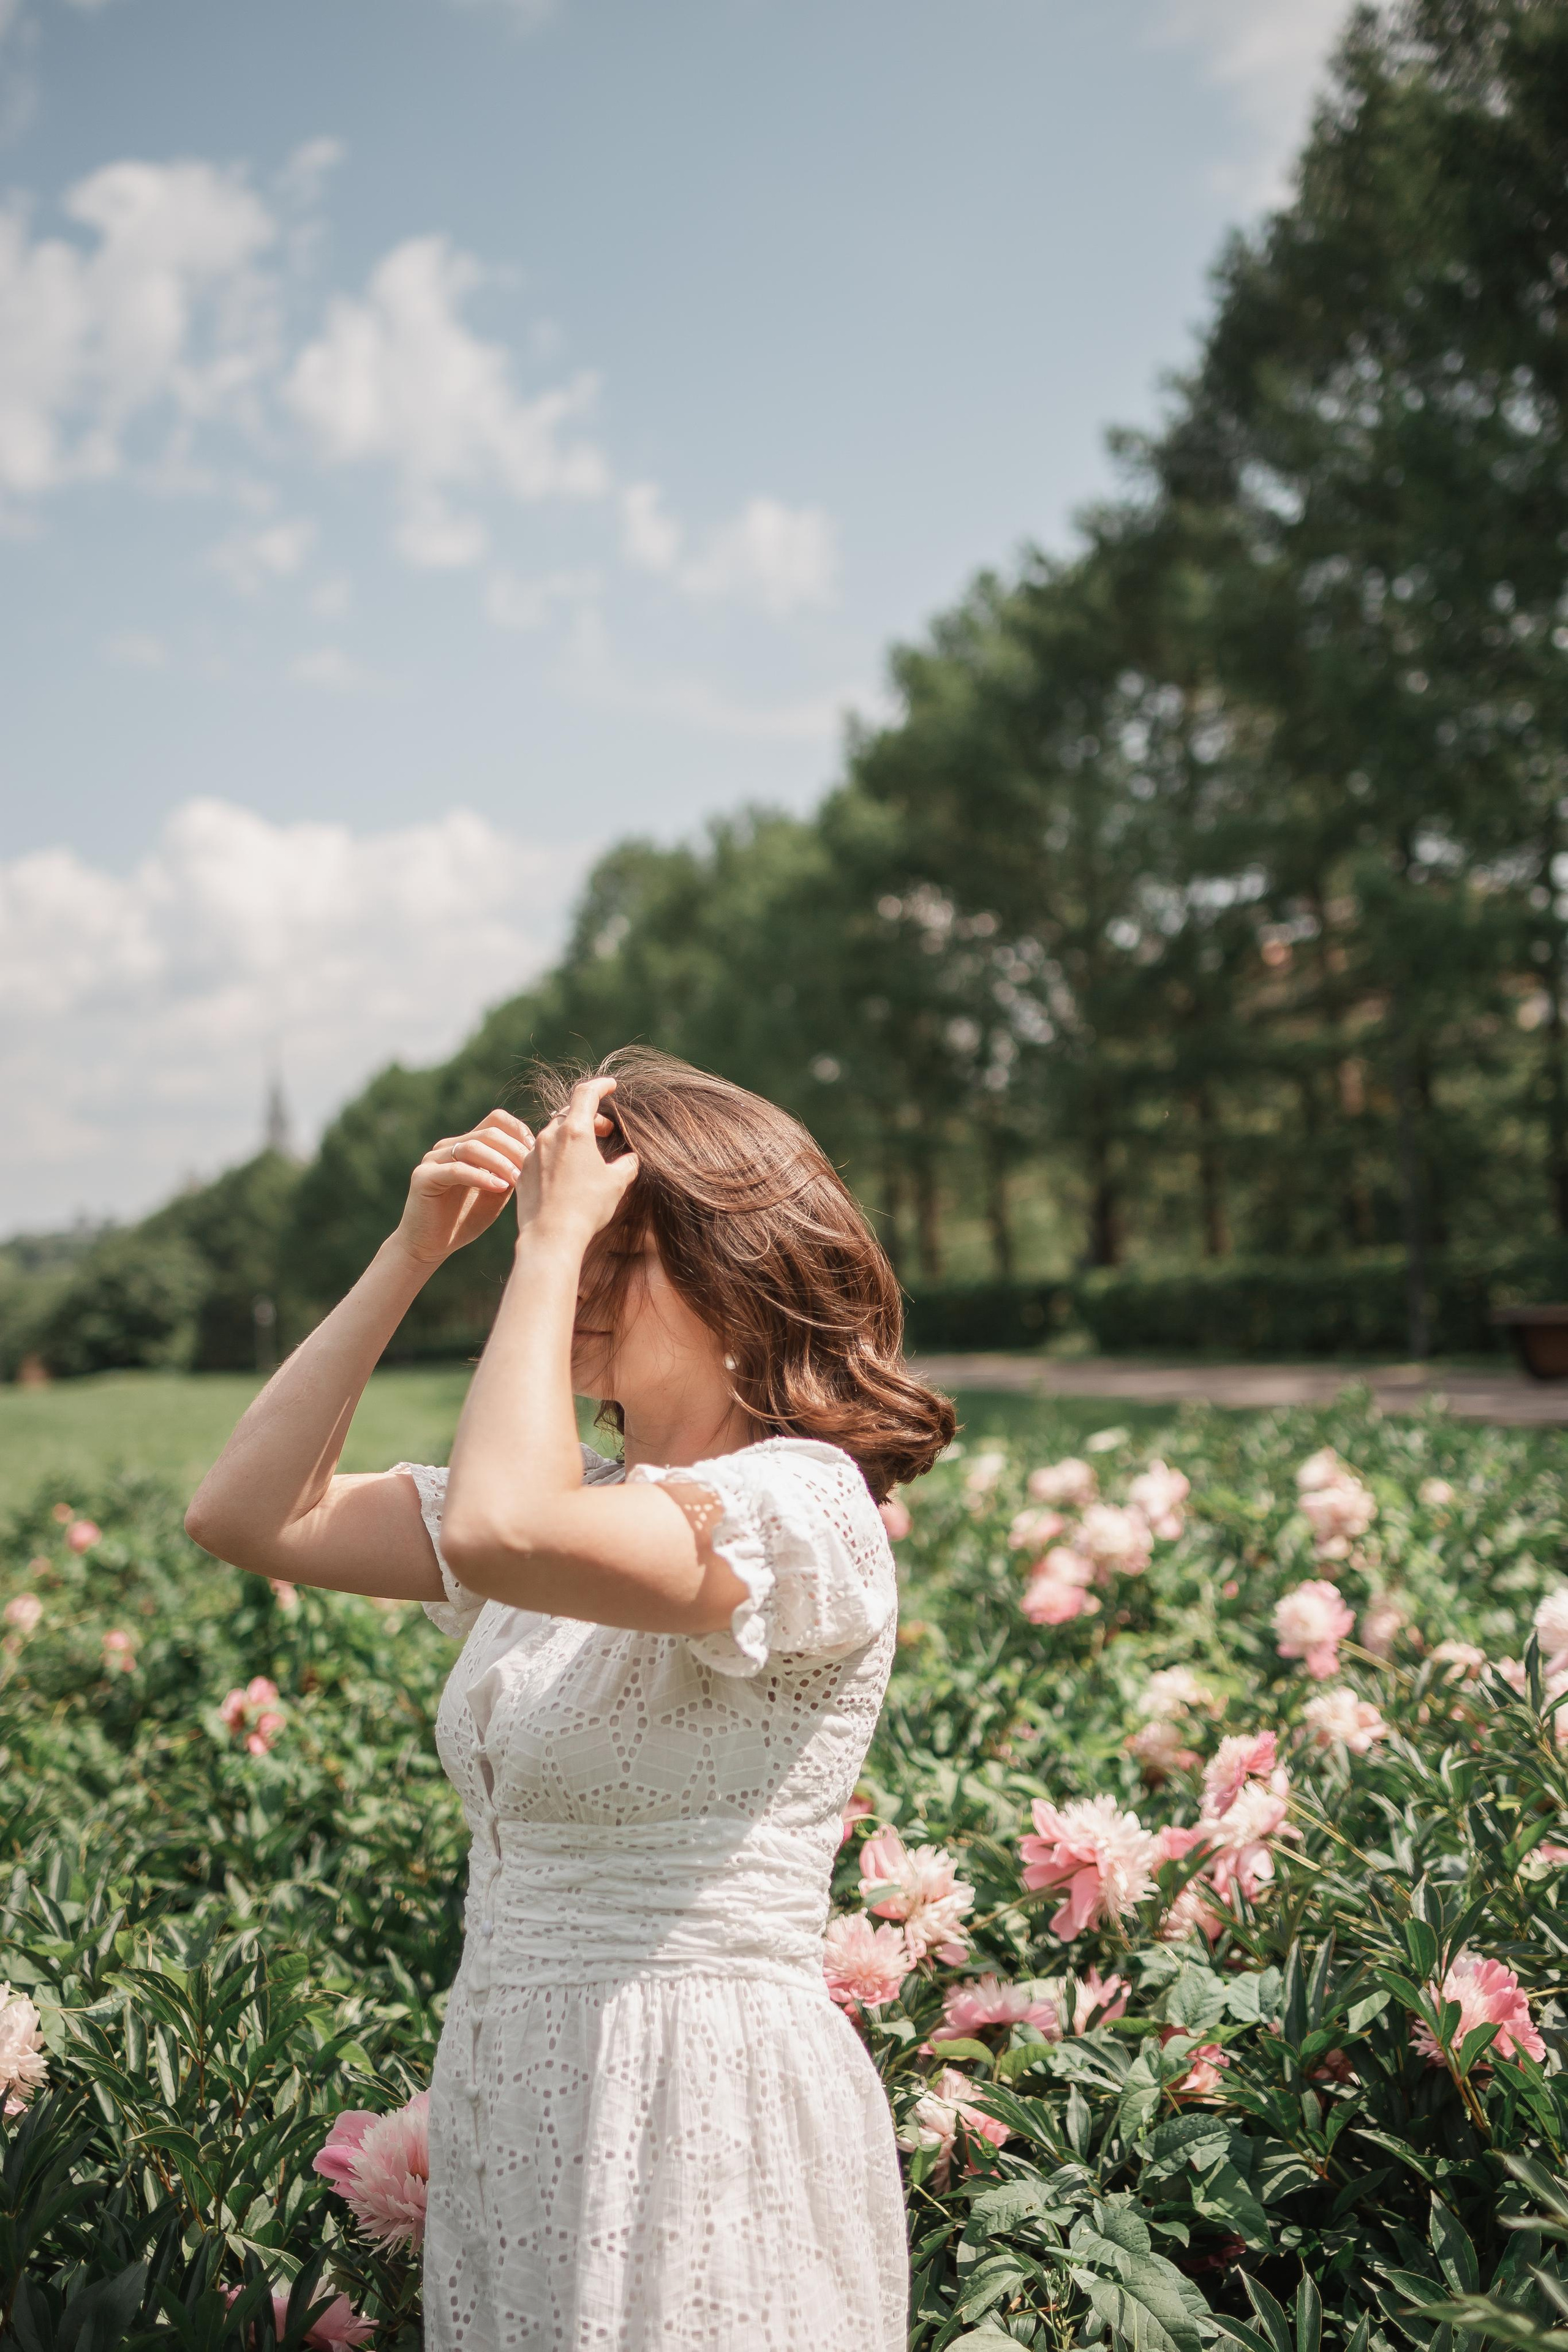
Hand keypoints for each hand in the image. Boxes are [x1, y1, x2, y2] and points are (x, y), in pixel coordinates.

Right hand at [394, 1110, 535, 1265]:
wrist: (430, 1246)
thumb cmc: (464, 1220)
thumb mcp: (496, 1193)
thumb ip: (510, 1173)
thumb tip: (536, 1157)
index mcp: (466, 1145)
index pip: (496, 1120)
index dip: (519, 1132)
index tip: (536, 1153)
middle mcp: (448, 1147)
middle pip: (488, 1132)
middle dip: (514, 1149)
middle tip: (531, 1168)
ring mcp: (433, 1159)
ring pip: (472, 1147)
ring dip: (500, 1162)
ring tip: (517, 1179)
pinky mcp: (424, 1177)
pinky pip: (456, 1170)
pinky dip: (480, 1177)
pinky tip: (499, 1187)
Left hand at [513, 1077, 638, 1250]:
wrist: (551, 1236)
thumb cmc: (587, 1208)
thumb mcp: (616, 1183)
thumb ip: (627, 1163)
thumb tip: (631, 1159)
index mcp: (575, 1132)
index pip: (586, 1093)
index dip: (600, 1085)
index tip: (611, 1085)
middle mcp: (549, 1136)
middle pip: (570, 1114)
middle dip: (590, 1118)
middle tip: (607, 1131)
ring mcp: (532, 1153)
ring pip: (554, 1134)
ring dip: (572, 1137)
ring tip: (587, 1155)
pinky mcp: (522, 1171)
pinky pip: (541, 1154)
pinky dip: (556, 1155)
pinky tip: (567, 1175)